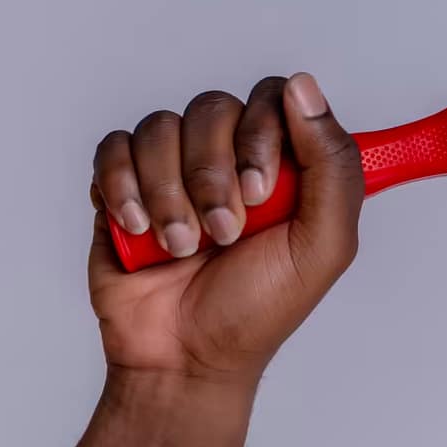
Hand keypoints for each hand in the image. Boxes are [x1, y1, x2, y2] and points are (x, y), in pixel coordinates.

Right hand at [88, 72, 364, 385]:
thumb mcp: (323, 246)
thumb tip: (304, 86)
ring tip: (180, 247)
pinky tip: (139, 230)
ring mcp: (172, 168)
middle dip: (213, 175)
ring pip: (160, 128)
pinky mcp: (123, 184)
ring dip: (169, 194)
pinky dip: (124, 188)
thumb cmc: (257, 311)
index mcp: (282, 163)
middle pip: (213, 108)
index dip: (261, 134)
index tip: (260, 191)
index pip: (273, 98)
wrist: (185, 359)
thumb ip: (333, 165)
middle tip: (223, 234)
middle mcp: (227, 156)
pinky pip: (114, 149)